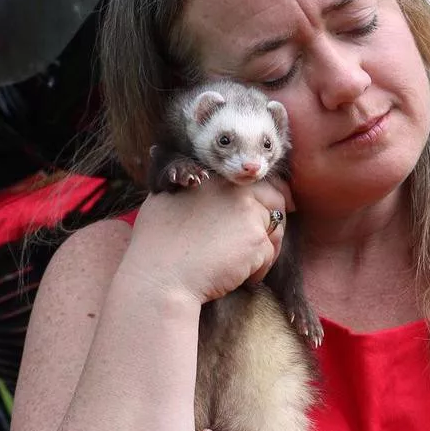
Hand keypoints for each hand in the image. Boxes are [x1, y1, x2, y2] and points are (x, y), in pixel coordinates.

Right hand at [121, 177, 293, 303]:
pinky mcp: (256, 241)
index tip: (273, 207)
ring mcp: (248, 214)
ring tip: (247, 265)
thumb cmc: (154, 244)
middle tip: (269, 241)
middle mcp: (234, 190)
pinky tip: (240, 278)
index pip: (253, 180)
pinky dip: (258, 269)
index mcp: (214, 178)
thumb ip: (176, 180)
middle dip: (275, 220)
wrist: (160, 276)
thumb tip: (159, 151)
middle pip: (275, 200)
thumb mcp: (160, 198)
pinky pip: (268, 255)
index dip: (266, 195)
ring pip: (275, 230)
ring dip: (266, 248)